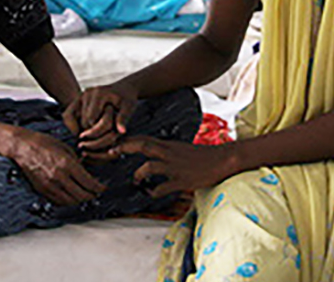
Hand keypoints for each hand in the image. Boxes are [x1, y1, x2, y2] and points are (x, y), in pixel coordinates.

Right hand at [11, 130, 105, 205]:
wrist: (22, 147)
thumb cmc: (43, 143)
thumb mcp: (65, 148)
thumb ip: (76, 162)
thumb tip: (85, 172)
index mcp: (67, 164)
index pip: (89, 183)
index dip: (99, 188)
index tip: (103, 188)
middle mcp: (59, 177)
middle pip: (82, 195)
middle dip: (92, 195)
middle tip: (96, 193)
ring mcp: (50, 186)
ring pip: (71, 201)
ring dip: (80, 200)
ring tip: (85, 195)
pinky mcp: (42, 190)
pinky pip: (59, 201)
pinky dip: (68, 201)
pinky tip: (71, 196)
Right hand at [62, 83, 137, 155]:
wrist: (124, 88)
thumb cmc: (128, 99)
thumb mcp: (129, 107)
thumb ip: (123, 118)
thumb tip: (121, 132)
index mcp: (99, 93)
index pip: (90, 120)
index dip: (97, 130)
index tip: (106, 132)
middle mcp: (88, 92)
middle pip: (83, 121)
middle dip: (91, 130)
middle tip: (102, 133)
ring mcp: (82, 94)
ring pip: (75, 119)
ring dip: (84, 127)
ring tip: (96, 129)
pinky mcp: (79, 97)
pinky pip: (68, 115)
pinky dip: (73, 123)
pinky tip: (82, 128)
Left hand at [111, 136, 238, 197]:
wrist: (222, 159)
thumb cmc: (202, 156)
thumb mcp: (181, 149)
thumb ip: (166, 151)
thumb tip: (151, 155)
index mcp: (169, 145)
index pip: (144, 138)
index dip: (127, 140)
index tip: (114, 142)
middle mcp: (169, 153)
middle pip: (143, 146)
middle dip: (125, 148)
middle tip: (111, 152)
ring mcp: (175, 167)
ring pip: (149, 166)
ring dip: (138, 173)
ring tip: (136, 180)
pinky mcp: (182, 180)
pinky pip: (163, 187)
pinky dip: (154, 192)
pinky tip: (152, 194)